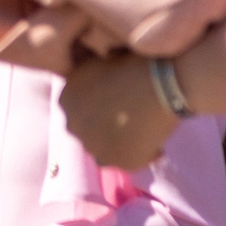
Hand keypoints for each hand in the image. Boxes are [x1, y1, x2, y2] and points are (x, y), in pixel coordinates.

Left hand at [58, 49, 180, 170]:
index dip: (97, 106)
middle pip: (89, 130)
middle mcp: (73, 126)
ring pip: (106, 149)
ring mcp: (95, 148)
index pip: (78, 109)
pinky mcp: (120, 162)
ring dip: (119, 142)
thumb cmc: (130, 63)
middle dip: (104, 126)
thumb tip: (93, 86)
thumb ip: (86, 79)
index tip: (115, 103)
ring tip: (142, 131)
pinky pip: (131, 162)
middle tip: (129, 118)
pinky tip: (157, 144)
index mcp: (65, 100)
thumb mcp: (96, 64)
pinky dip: (143, 154)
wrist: (159, 82)